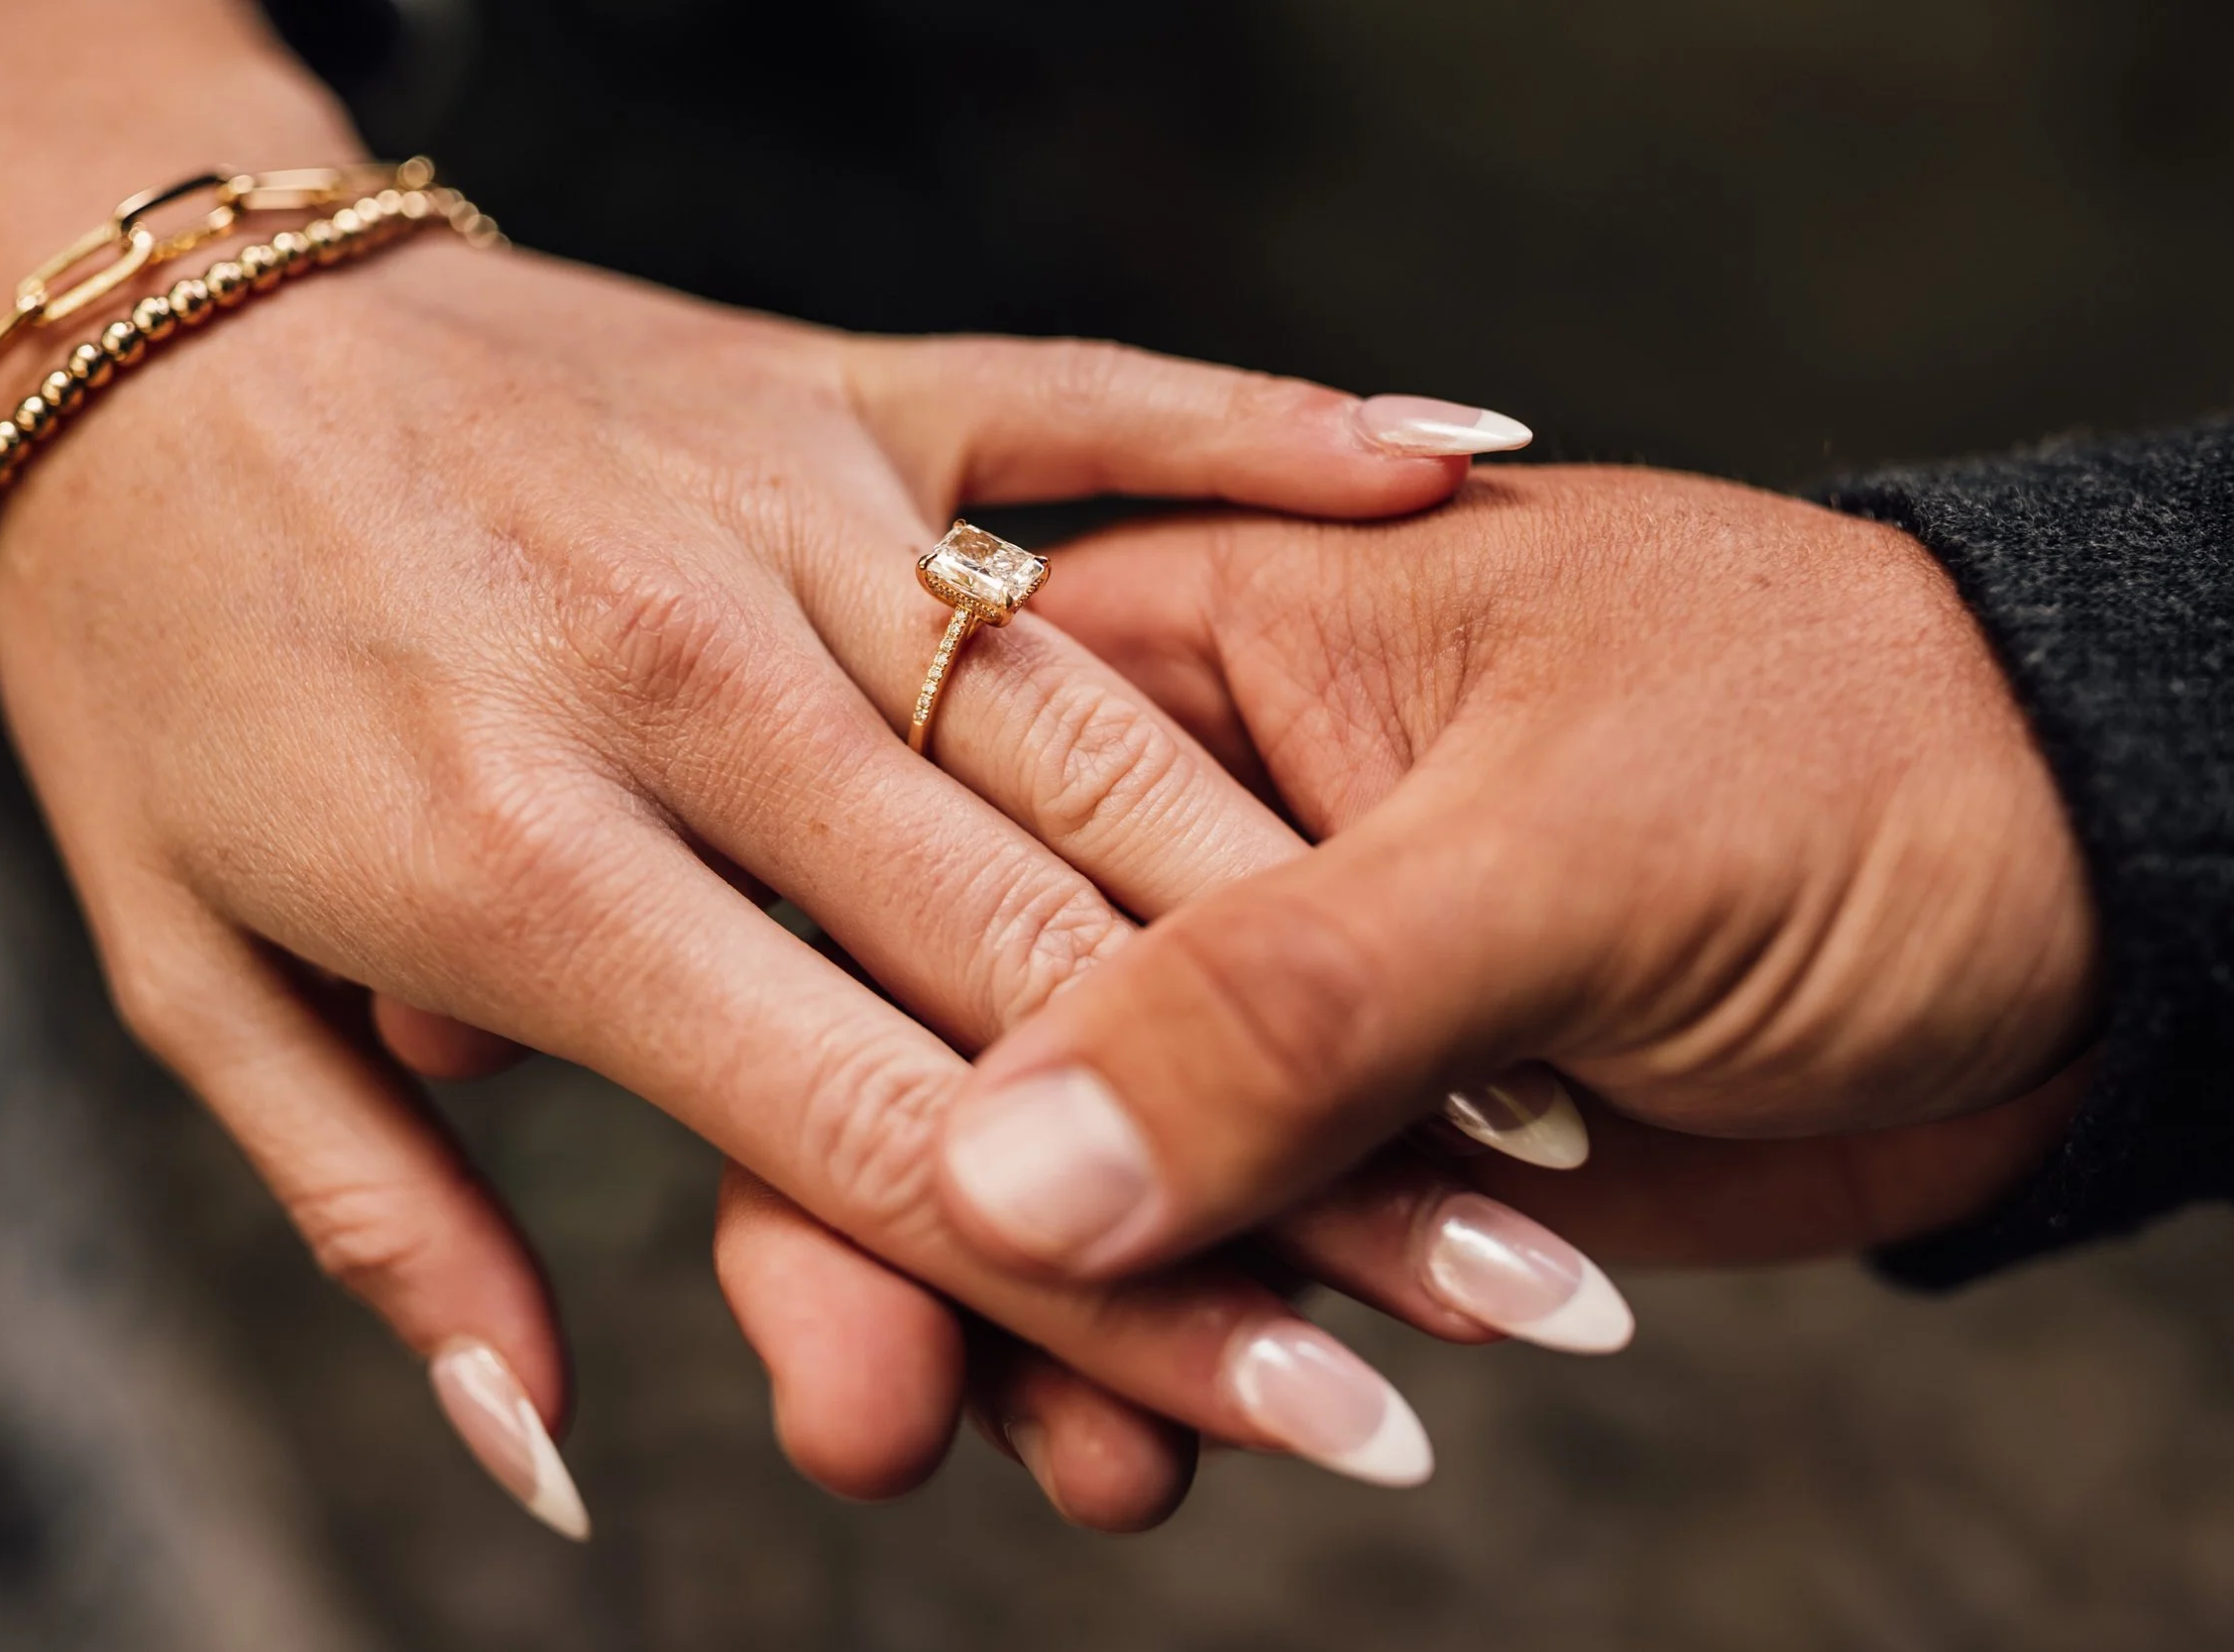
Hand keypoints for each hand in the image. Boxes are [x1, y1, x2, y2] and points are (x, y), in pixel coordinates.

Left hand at [0, 228, 1512, 1478]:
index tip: (1324, 1416)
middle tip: (1515, 1301)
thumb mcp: (187, 974)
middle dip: (1301, 1158)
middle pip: (1045, 965)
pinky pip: (1085, 404)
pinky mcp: (837, 378)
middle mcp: (684, 677)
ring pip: (1110, 741)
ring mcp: (780, 507)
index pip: (875, 1128)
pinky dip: (1266, 427)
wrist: (129, 326)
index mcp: (513, 858)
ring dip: (1340, 919)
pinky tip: (1455, 464)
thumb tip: (549, 1457)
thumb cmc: (156, 665)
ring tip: (1545, 1064)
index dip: (1119, 1297)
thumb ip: (388, 1225)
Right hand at [716, 466, 2097, 1525]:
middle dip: (896, 1226)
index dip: (828, 1026)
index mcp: (1188, 646)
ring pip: (1055, 1166)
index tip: (805, 1224)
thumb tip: (1008, 1178)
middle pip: (940, 1019)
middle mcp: (1176, 816)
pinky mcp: (1337, 1128)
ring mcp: (1253, 986)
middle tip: (873, 1413)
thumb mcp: (1562, 853)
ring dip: (1036, 1331)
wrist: (2073, 894)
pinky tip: (1169, 1450)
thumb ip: (1284, 1009)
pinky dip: (1169, 1361)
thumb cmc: (1845, 757)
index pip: (923, 822)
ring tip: (1090, 1468)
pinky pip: (1195, 1253)